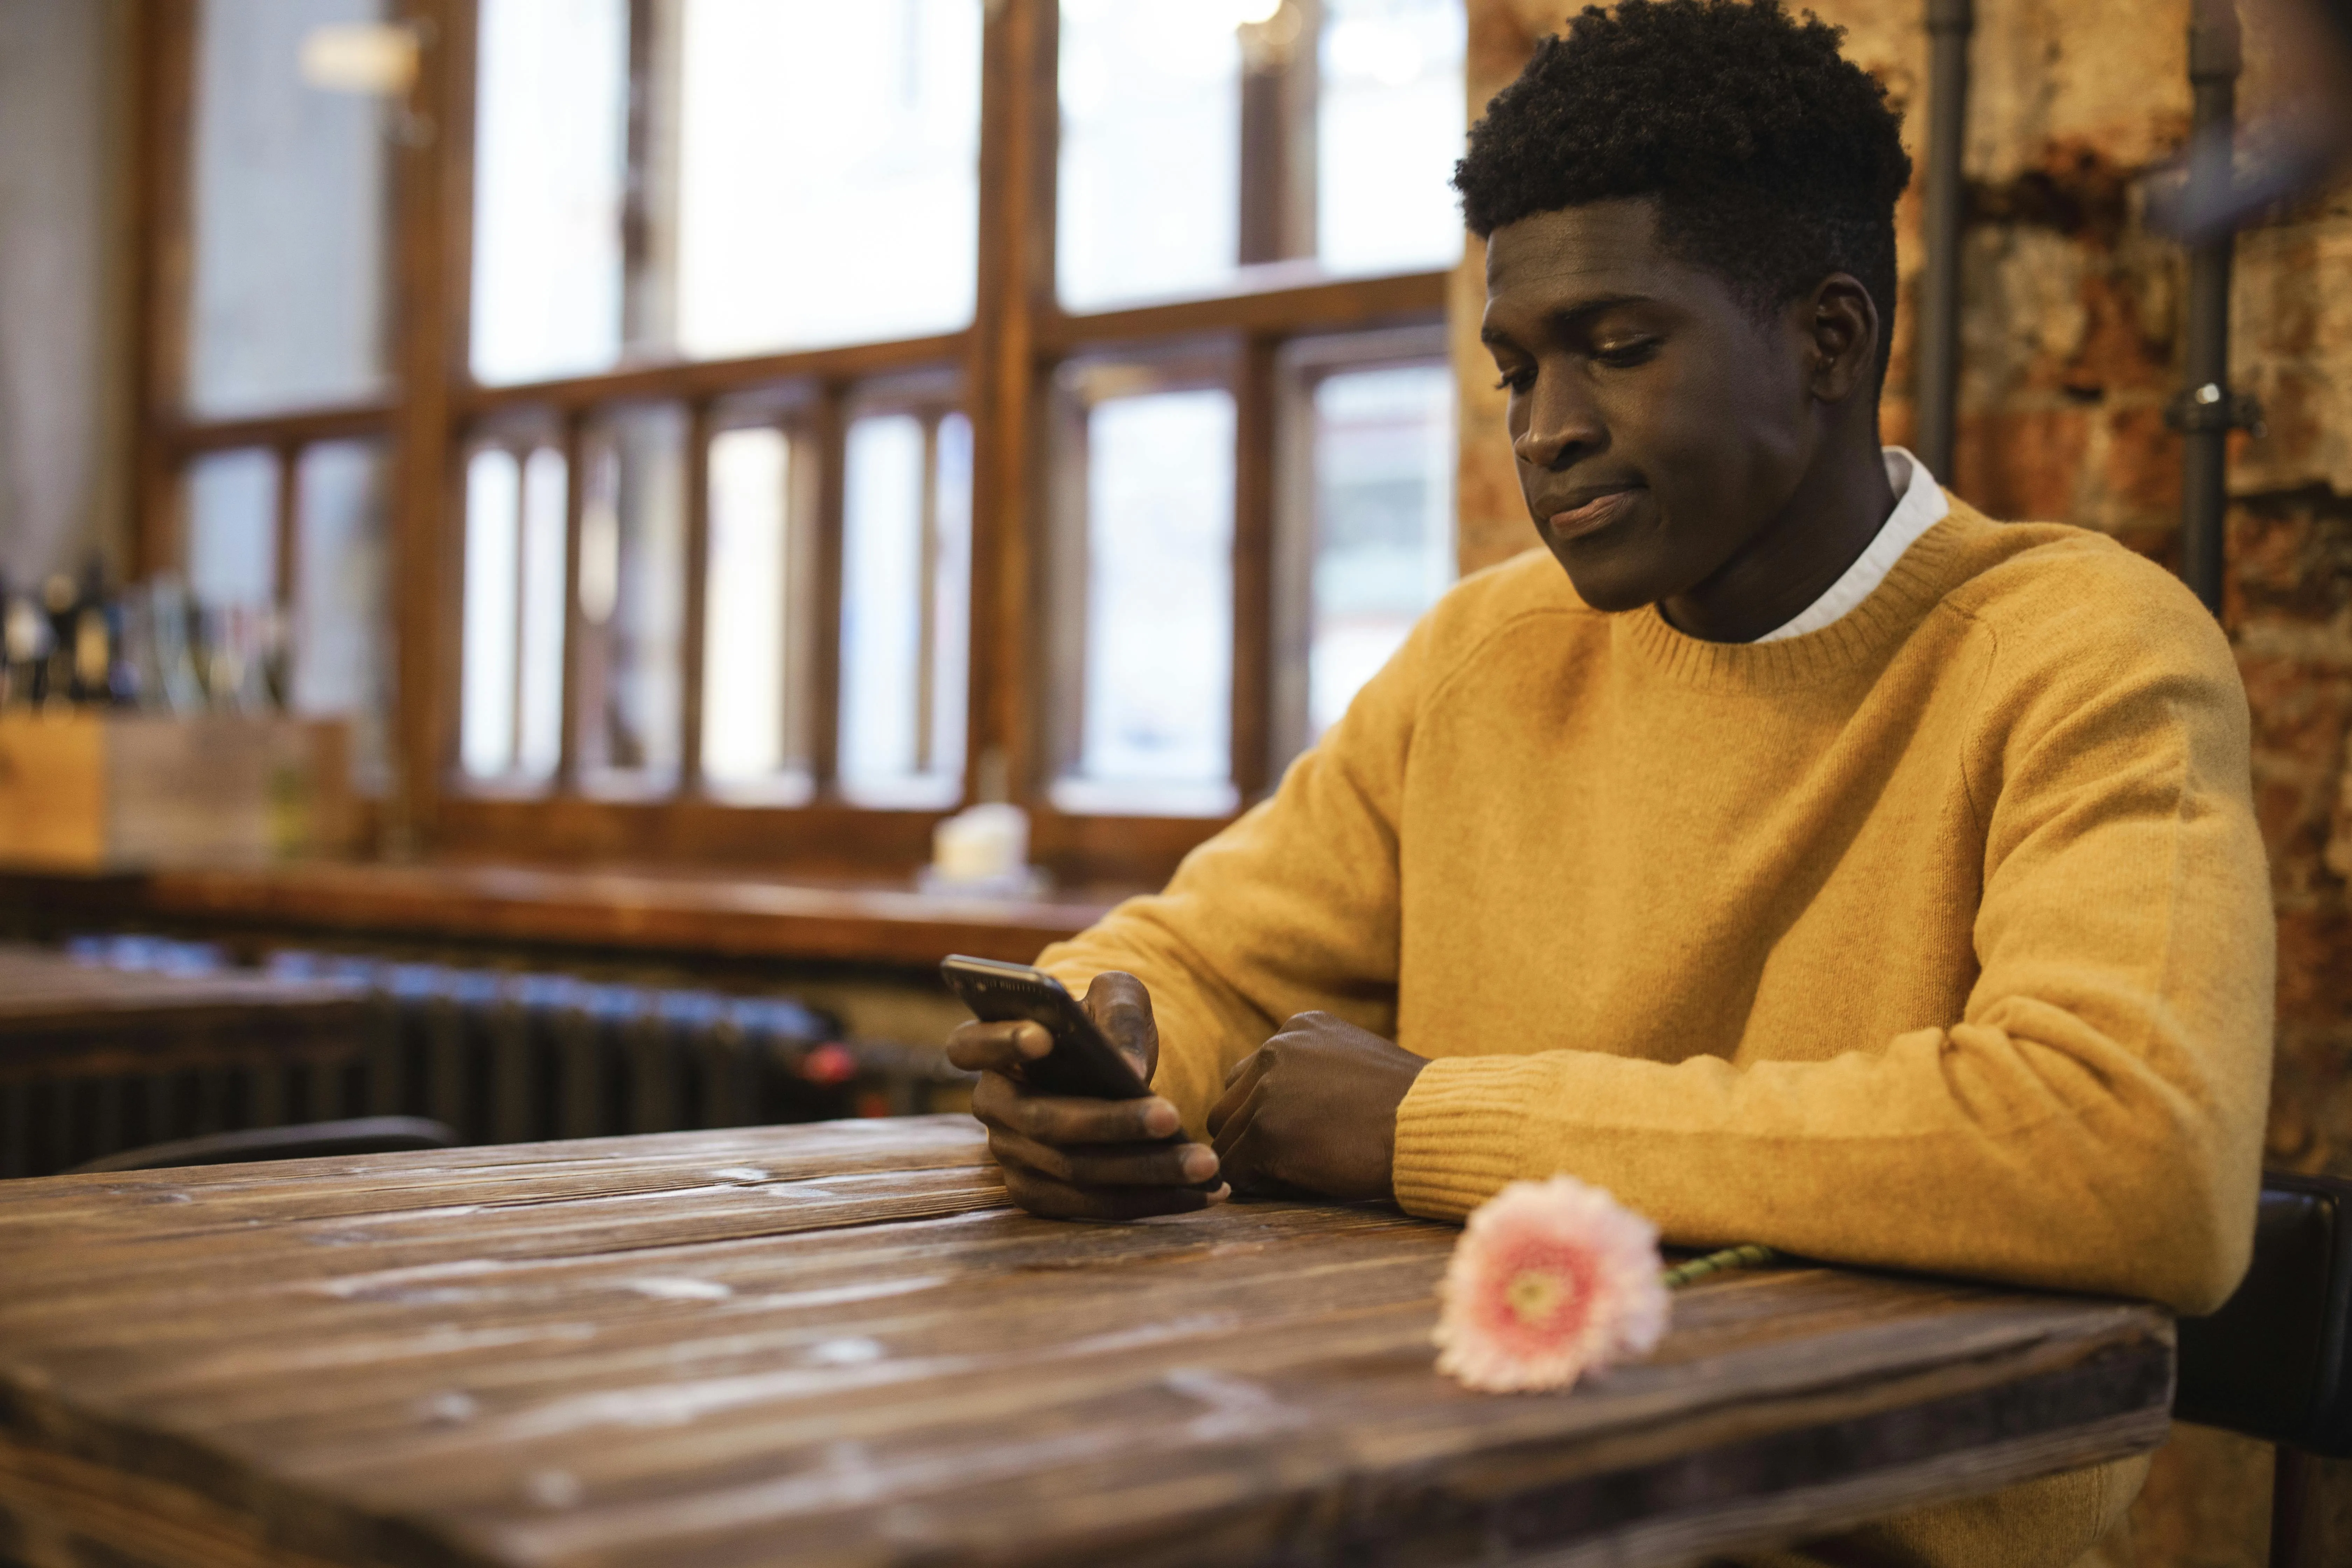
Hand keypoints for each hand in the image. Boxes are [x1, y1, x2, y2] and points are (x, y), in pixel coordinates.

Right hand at [945, 971, 1227, 1220]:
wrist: (1111, 1071)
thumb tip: (1128, 1069)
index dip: (1001, 1042)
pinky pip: (1094, 1208)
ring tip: (1206, 1164)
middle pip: (1044, 1122)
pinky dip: (1153, 1201)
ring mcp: (1011, 1158)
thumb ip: (1120, 1014)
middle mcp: (991, 1107)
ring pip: (1075, 1173)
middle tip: (1174, 1116)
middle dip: (1113, 1124)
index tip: (1044, 1036)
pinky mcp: (1042, 1196)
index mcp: (987, 1047)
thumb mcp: (1117, 997)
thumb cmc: (1105, 1024)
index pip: (969, 1045)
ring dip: (1145, 1173)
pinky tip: (1206, 1191)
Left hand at [1206, 1012, 1428, 1201]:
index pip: (1249, 1077)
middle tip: (1294, 1159)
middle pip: (1229, 1105)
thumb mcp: (1354, 1066)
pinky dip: (1257, 1184)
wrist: (1434, 1128)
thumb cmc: (1409, 1110)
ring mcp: (1266, 1090)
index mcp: (1297, 1030)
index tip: (1302, 1135)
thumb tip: (1279, 1109)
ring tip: (1301, 1172)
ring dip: (1254, 1161)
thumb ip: (1311, 1075)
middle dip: (1251, 1135)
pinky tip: (1300, 1184)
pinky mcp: (1264, 1131)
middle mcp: (1274, 1050)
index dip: (1267, 1114)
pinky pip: (1234, 1168)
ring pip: (1226, 1138)